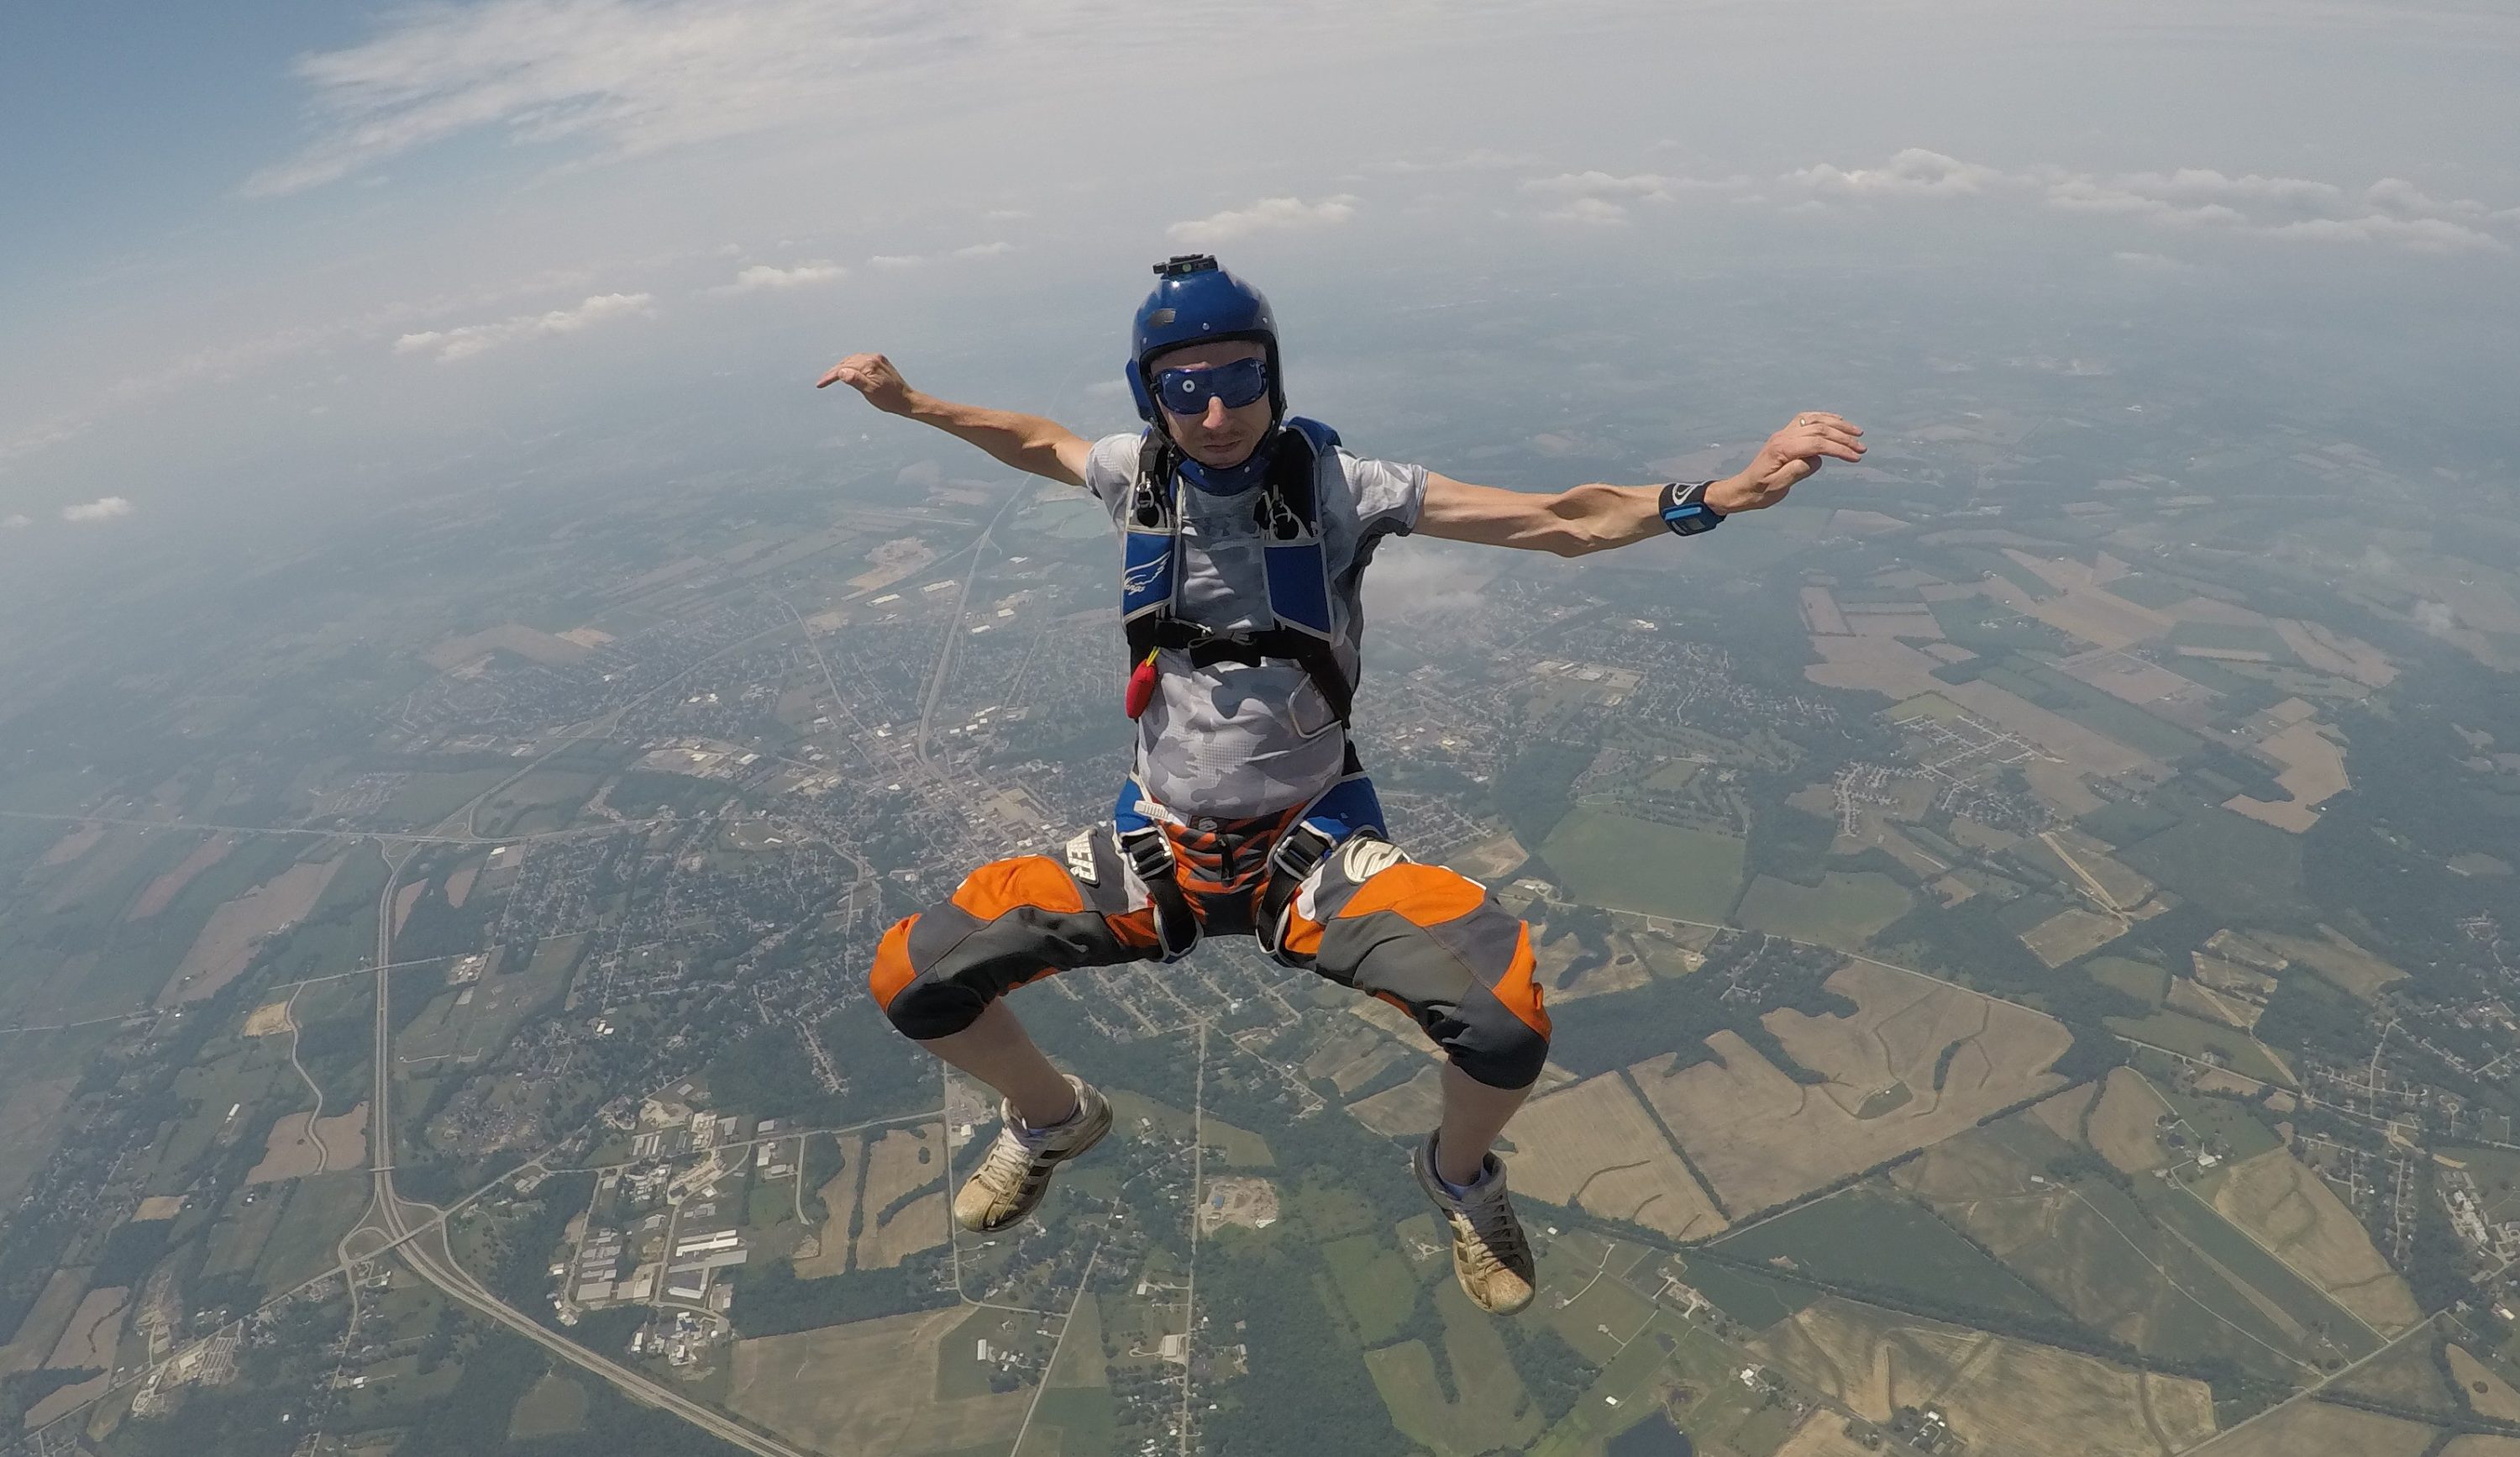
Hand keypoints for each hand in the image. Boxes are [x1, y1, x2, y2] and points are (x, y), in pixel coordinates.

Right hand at [814, 351, 915, 413]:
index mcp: (869, 365)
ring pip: (853, 360)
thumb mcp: (871, 392)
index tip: (820, 384)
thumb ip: (856, 380)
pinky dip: (851, 365)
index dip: (830, 376)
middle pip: (847, 362)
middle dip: (833, 371)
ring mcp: (877, 358)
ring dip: (841, 367)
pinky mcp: (880, 361)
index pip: (844, 368)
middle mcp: (873, 358)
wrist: (906, 400)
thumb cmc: (889, 399)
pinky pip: (860, 360)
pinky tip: (847, 371)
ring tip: (832, 377)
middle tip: (823, 381)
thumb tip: (841, 372)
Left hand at [1705, 411, 1864, 513]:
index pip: (1817, 443)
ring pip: (1814, 420)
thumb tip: (1816, 459)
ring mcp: (1784, 433)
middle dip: (1843, 437)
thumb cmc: (1760, 492)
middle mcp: (1783, 436)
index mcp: (1781, 449)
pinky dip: (1824, 417)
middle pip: (1819, 429)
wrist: (1743, 488)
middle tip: (1862, 448)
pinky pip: (1807, 419)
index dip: (1838, 449)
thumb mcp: (1777, 487)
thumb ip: (1796, 471)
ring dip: (1837, 424)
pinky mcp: (1785, 434)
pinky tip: (1837, 421)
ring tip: (1856, 432)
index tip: (1855, 457)